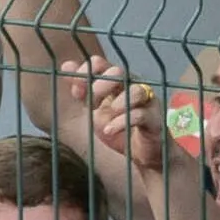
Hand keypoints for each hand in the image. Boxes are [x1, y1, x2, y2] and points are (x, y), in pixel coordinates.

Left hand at [62, 56, 165, 173]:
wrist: (141, 155)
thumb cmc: (119, 128)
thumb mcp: (94, 110)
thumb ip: (82, 91)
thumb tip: (65, 67)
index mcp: (116, 82)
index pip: (101, 64)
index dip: (86, 73)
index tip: (75, 92)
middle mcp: (133, 86)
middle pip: (118, 72)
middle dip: (100, 85)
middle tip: (90, 104)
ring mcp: (147, 102)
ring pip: (136, 90)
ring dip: (117, 101)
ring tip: (103, 116)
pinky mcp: (155, 120)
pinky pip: (141, 115)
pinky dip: (122, 122)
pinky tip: (108, 131)